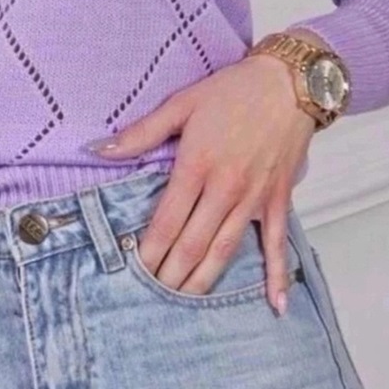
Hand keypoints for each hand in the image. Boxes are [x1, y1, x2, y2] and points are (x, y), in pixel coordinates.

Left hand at [89, 42, 316, 315]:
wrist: (290, 81)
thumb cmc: (233, 90)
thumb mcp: (181, 104)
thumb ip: (140, 133)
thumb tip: (98, 149)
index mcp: (197, 165)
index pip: (167, 220)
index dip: (149, 250)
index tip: (134, 271)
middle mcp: (226, 188)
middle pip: (193, 244)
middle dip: (171, 275)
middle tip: (151, 300)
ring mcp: (254, 197)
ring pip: (226, 250)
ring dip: (205, 281)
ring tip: (185, 306)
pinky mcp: (278, 200)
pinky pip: (277, 243)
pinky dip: (277, 275)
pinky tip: (274, 305)